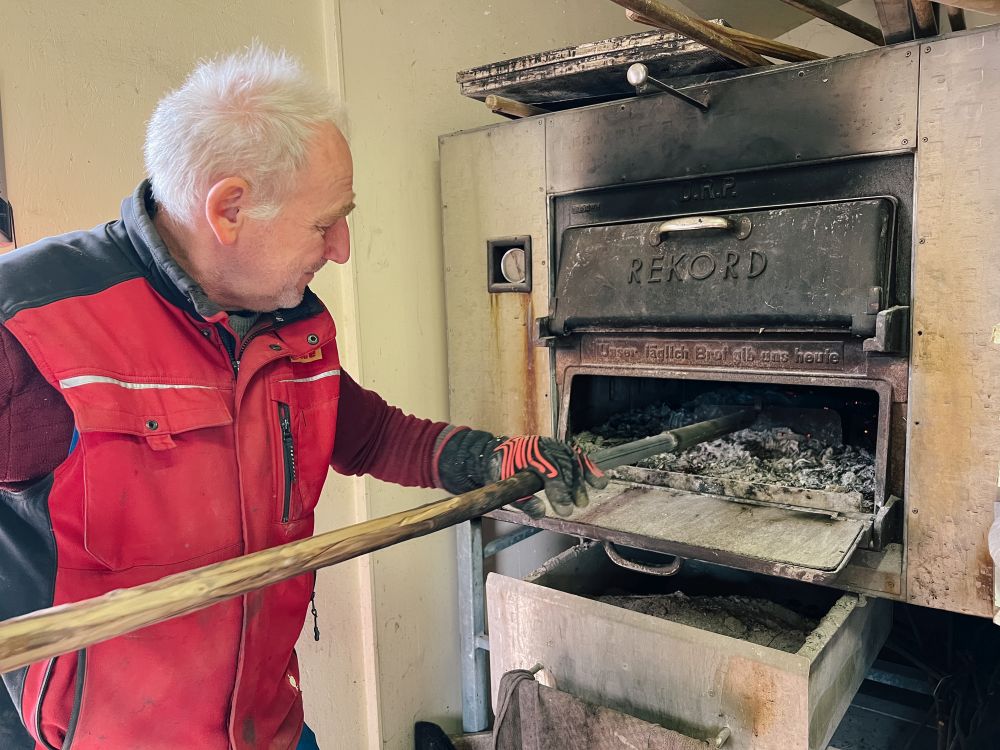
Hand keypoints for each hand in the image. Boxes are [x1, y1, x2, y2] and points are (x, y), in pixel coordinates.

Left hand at [486, 436, 607, 517]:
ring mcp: (550, 444)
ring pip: (572, 458)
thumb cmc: (499, 471)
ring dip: (582, 478)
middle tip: (578, 505)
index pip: (549, 470)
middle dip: (573, 486)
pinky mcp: (557, 447)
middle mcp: (540, 445)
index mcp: (525, 454)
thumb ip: (522, 500)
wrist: (494, 452)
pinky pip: (575, 455)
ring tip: (585, 499)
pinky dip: (588, 467)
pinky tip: (599, 480)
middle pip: (564, 463)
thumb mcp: (503, 487)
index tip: (566, 509)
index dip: (560, 490)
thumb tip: (541, 513)